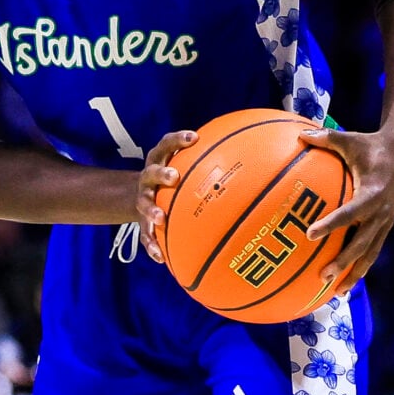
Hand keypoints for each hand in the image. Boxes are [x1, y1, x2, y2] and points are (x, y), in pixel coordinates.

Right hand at [136, 129, 197, 261]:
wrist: (143, 195)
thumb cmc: (176, 178)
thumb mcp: (186, 165)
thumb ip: (210, 160)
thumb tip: (253, 157)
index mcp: (160, 160)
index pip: (167, 145)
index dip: (178, 140)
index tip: (194, 137)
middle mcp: (148, 178)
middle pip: (152, 172)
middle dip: (162, 174)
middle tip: (173, 177)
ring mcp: (143, 199)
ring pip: (143, 204)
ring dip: (151, 210)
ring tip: (160, 218)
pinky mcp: (140, 221)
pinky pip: (145, 235)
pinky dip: (151, 245)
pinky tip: (160, 257)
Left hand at [301, 125, 393, 289]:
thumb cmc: (370, 146)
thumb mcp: (349, 139)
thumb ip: (325, 138)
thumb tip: (299, 133)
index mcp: (372, 193)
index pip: (350, 213)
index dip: (332, 224)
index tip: (311, 234)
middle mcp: (381, 212)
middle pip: (361, 243)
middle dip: (344, 261)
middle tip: (322, 276)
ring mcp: (385, 222)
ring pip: (369, 254)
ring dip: (353, 273)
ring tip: (336, 293)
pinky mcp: (385, 227)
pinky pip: (372, 251)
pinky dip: (360, 268)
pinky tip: (344, 285)